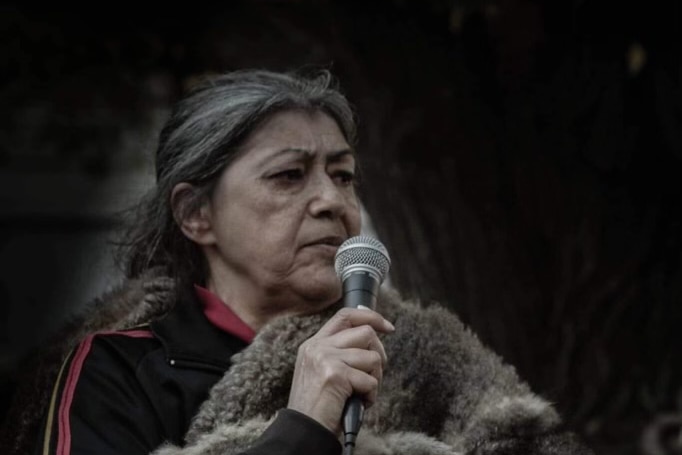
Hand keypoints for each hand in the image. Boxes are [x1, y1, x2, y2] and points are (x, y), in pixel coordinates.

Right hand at [286, 307, 394, 434]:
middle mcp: (317, 347)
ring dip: (374, 379)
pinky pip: (371, 380)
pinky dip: (370, 396)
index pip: (346, 315)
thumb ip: (341, 352)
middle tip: (371, 375)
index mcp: (314, 344)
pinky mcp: (335, 375)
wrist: (303, 431)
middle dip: (378, 354)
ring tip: (359, 393)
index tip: (388, 328)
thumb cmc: (319, 407)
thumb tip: (372, 334)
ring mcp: (325, 358)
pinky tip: (357, 404)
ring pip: (373, 357)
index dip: (371, 317)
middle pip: (366, 332)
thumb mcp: (323, 371)